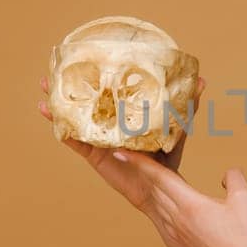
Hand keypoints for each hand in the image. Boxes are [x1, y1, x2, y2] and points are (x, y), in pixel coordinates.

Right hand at [37, 73, 204, 211]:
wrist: (159, 190)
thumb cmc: (168, 159)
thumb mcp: (177, 128)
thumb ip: (187, 106)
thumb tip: (201, 81)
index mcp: (126, 115)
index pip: (110, 91)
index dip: (98, 76)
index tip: (85, 56)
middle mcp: (110, 123)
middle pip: (87, 100)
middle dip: (71, 85)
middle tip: (57, 68)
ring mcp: (100, 137)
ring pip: (75, 116)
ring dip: (59, 101)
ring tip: (45, 86)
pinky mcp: (94, 153)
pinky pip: (73, 138)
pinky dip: (59, 125)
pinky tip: (47, 111)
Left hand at [116, 154, 246, 246]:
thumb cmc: (244, 236)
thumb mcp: (243, 199)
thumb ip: (233, 178)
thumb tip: (227, 174)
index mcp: (189, 204)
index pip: (158, 177)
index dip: (139, 162)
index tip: (121, 153)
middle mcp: (177, 217)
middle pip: (153, 187)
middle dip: (140, 170)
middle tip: (128, 155)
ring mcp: (177, 230)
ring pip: (156, 202)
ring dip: (148, 186)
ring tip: (145, 174)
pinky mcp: (181, 239)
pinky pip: (163, 215)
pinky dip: (158, 202)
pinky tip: (163, 200)